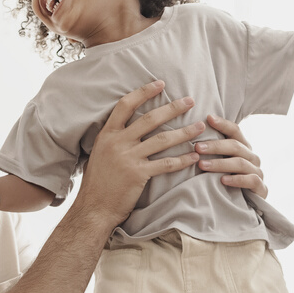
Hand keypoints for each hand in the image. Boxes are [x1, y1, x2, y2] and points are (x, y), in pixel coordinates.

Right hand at [74, 80, 204, 230]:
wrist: (93, 208)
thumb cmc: (98, 183)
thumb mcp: (99, 154)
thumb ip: (113, 140)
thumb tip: (129, 128)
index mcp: (107, 134)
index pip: (126, 105)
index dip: (144, 92)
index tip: (160, 84)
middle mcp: (117, 142)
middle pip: (150, 119)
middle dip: (173, 108)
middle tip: (190, 101)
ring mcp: (128, 158)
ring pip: (162, 140)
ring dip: (184, 132)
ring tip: (200, 127)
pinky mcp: (138, 174)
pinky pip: (166, 164)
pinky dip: (182, 160)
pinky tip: (194, 156)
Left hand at [195, 114, 267, 197]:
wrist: (246, 204)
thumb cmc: (228, 180)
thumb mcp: (221, 163)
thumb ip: (213, 151)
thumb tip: (190, 137)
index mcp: (243, 147)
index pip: (235, 131)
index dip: (223, 124)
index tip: (208, 119)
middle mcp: (252, 157)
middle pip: (235, 146)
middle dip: (215, 146)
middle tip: (197, 147)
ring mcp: (257, 171)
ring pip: (240, 163)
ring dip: (220, 163)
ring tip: (202, 165)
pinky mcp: (260, 187)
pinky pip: (250, 180)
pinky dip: (236, 180)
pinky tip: (223, 180)